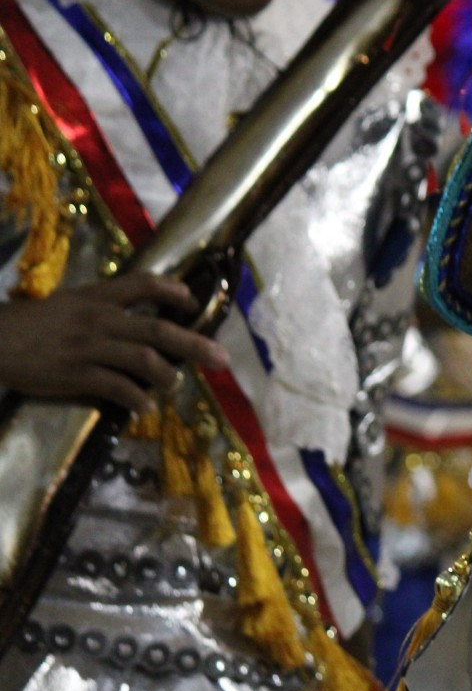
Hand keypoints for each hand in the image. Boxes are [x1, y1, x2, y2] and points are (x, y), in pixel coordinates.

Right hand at [0, 273, 228, 412]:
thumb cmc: (30, 325)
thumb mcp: (68, 305)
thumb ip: (103, 310)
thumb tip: (140, 326)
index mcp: (96, 298)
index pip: (143, 284)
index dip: (173, 291)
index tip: (192, 301)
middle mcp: (99, 319)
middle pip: (158, 329)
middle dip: (196, 345)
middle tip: (222, 360)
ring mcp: (88, 347)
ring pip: (144, 360)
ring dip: (169, 376)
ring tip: (176, 385)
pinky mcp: (76, 374)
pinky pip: (118, 387)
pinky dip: (138, 399)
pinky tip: (147, 407)